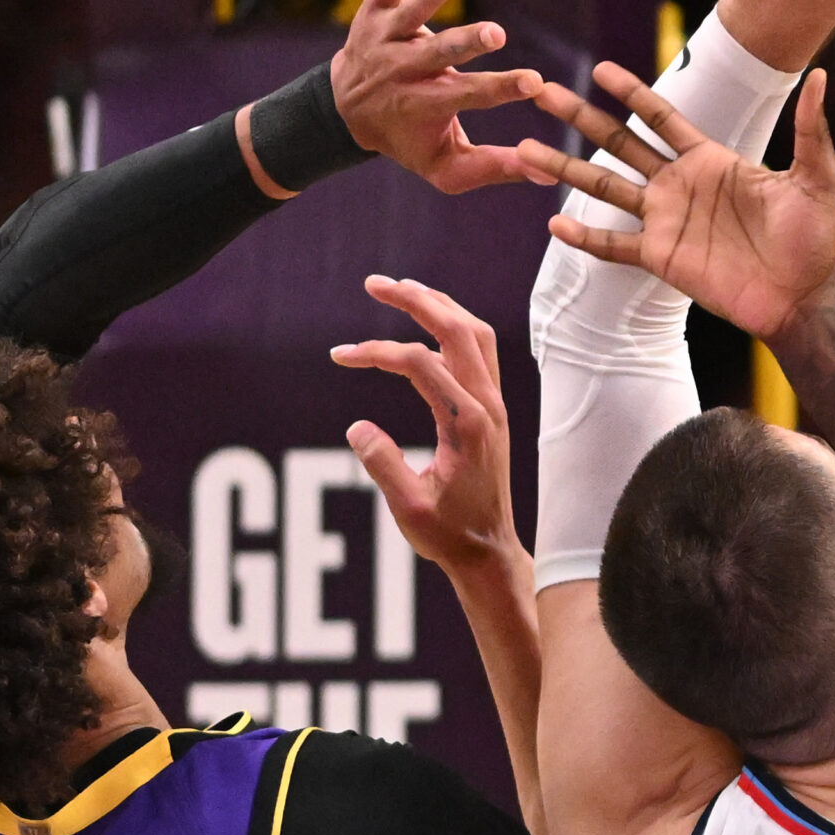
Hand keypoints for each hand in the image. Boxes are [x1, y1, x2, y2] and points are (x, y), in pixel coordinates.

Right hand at [329, 275, 520, 572]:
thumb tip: (356, 427)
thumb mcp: (407, 509)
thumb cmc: (447, 534)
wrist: (488, 551)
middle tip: (374, 283)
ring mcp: (495, 404)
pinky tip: (429, 322)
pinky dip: (454, 327)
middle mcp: (488, 406)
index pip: (419, 364)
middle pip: (458, 329)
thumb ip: (383, 465)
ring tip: (402, 289)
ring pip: (476, 334)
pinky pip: (480, 351)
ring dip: (440, 305)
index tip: (339, 356)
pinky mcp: (494, 409)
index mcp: (468, 425)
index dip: (376, 352)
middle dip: (415, 300)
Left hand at [332, 0, 545, 192]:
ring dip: (426, 0)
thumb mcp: (445, 166)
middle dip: (466, 44)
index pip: (467, 97)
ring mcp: (388, 38)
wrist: (345, 109)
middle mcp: (404, 71)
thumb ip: (494, 168)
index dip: (500, 90)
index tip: (534, 82)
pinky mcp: (376, 10)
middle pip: (438, 55)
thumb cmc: (409, 137)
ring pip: (407, 17)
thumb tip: (547, 173)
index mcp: (425, 105)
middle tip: (495, 35)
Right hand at [515, 62, 834, 341]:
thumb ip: (810, 130)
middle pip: (618, 142)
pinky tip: (553, 221)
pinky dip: (584, 236)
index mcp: (709, 159)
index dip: (631, 91)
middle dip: (580, 117)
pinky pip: (613, 244)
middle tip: (542, 91)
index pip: (661, 116)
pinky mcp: (660, 257)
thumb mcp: (818, 177)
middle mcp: (678, 185)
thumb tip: (823, 78)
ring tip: (524, 148)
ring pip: (603, 187)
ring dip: (564, 168)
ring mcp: (664, 220)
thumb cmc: (814, 237)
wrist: (803, 296)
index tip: (598, 68)